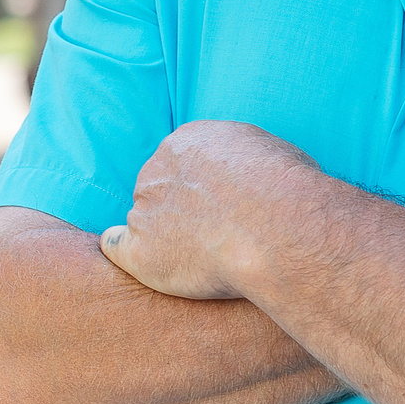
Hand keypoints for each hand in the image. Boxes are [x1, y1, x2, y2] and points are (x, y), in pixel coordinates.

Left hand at [101, 120, 318, 299]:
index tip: (215, 204)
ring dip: (163, 237)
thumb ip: (247, 159)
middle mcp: (158, 169)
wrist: (277, 228)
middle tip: (210, 233)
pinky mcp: (139, 250)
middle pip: (157, 189)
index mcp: (187, 140)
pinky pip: (117, 248)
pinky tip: (145, 263)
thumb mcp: (273, 152)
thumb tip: (255, 172)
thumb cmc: (287, 191)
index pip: (180, 161)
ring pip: (143, 221)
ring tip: (201, 256)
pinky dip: (126, 255)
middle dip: (178, 209)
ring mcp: (144, 208)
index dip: (198, 186)